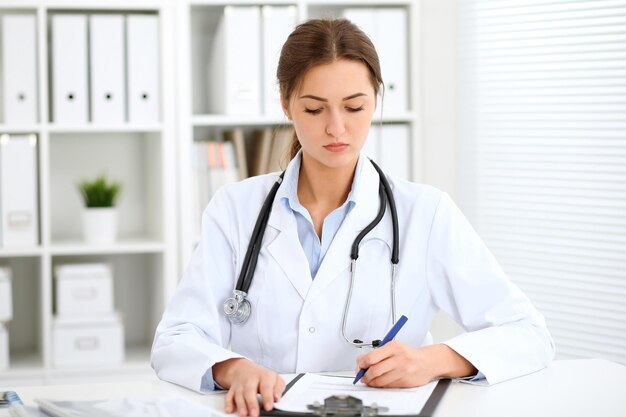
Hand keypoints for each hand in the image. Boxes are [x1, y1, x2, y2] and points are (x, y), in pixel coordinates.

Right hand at [213, 358, 285, 416]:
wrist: (245, 369)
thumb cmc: (263, 377)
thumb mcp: (275, 379)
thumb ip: (278, 388)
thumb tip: (277, 398)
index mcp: (264, 376)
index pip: (266, 386)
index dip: (267, 397)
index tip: (269, 407)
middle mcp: (251, 380)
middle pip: (250, 390)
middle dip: (252, 403)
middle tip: (255, 414)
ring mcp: (241, 385)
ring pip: (239, 394)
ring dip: (241, 405)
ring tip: (244, 414)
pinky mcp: (232, 390)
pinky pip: (228, 396)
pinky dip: (228, 403)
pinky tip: (229, 410)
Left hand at [355, 342, 476, 387]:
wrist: (427, 362)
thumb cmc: (407, 354)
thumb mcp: (392, 347)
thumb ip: (377, 353)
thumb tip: (360, 363)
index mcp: (394, 346)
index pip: (372, 357)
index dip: (362, 364)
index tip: (359, 366)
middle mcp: (399, 358)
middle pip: (375, 370)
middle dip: (365, 375)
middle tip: (362, 376)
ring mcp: (403, 371)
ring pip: (380, 380)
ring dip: (371, 382)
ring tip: (370, 380)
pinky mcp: (406, 381)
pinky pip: (388, 386)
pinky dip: (381, 385)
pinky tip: (380, 382)